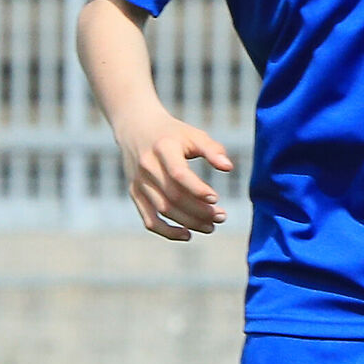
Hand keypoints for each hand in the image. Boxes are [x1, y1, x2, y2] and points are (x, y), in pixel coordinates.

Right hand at [117, 108, 233, 240]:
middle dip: (199, 211)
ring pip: (163, 210)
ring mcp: (139, 182)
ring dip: (189, 222)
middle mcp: (147, 166)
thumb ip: (212, 150)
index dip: (197, 189)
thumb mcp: (193, 134)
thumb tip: (228, 168)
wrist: (136, 128)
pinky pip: (149, 219)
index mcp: (163, 148)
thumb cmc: (173, 134)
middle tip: (221, 217)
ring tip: (211, 226)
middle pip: (173, 196)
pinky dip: (167, 232)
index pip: (178, 174)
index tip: (216, 199)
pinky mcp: (135, 193)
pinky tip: (187, 235)